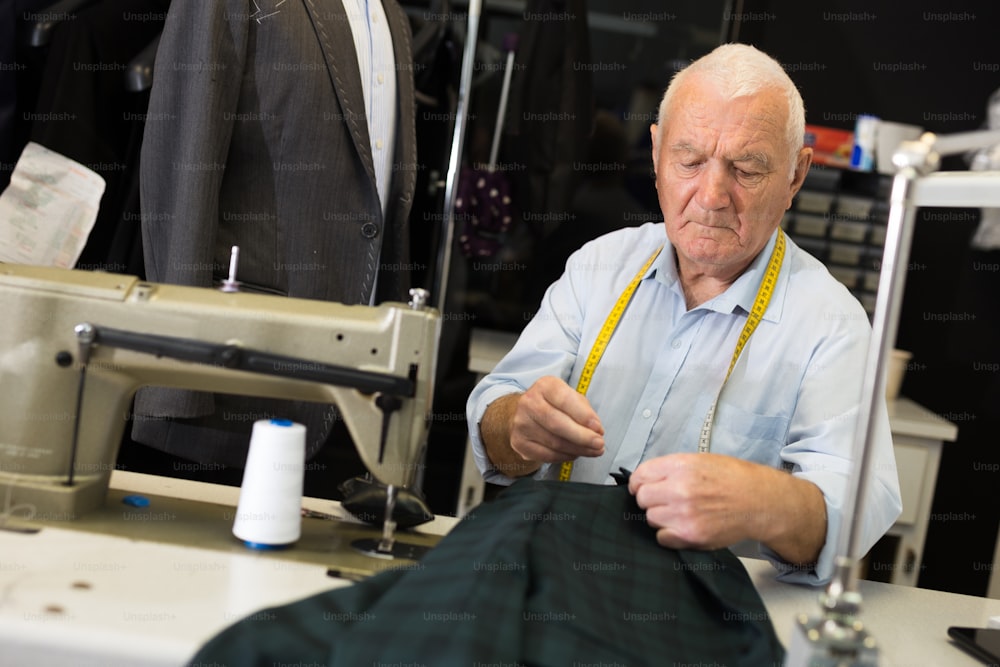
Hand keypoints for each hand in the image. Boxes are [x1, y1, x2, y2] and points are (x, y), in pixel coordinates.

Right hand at [508, 375, 604, 463]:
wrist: (525, 414)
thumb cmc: (555, 405)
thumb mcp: (570, 398)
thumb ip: (584, 411)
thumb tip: (596, 431)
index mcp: (544, 386)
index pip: (565, 400)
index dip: (583, 416)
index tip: (599, 429)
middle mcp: (529, 402)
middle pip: (557, 424)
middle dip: (582, 437)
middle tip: (599, 445)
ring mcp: (521, 423)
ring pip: (554, 442)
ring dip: (577, 449)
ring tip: (593, 451)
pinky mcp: (519, 442)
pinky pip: (546, 455)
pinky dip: (565, 457)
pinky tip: (575, 454)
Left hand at [628, 453, 825, 563]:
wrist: (760, 501)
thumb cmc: (733, 479)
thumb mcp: (700, 461)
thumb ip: (671, 469)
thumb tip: (645, 479)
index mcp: (680, 466)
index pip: (640, 475)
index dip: (639, 483)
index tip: (642, 487)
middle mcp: (680, 489)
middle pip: (643, 499)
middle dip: (651, 500)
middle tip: (666, 501)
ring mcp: (684, 514)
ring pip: (651, 518)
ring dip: (661, 517)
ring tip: (680, 513)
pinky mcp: (691, 535)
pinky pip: (662, 538)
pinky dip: (669, 535)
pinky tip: (683, 526)